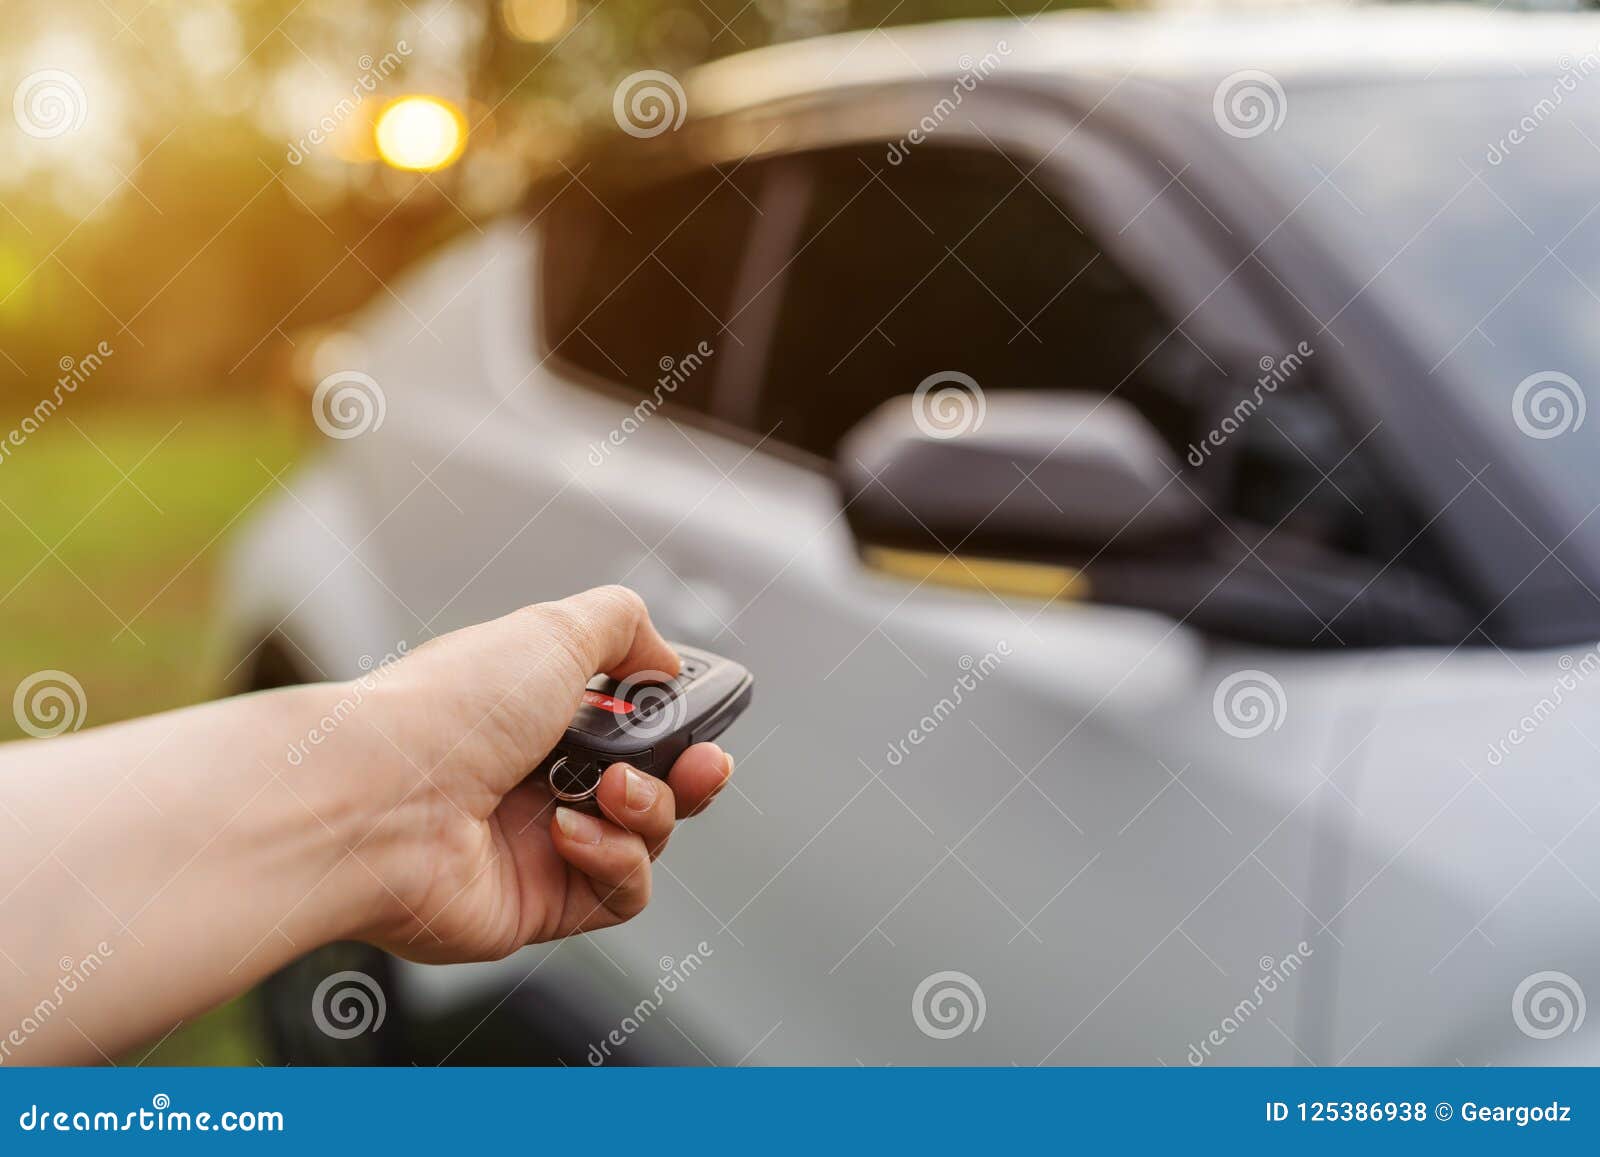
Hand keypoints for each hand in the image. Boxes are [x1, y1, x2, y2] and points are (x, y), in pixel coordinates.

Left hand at [351, 586, 733, 961]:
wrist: (376, 802)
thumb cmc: (450, 711)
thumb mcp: (551, 631)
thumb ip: (621, 626)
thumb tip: (664, 659)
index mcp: (533, 712)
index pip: (628, 722)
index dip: (676, 722)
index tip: (703, 717)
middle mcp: (535, 778)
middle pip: (651, 785)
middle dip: (690, 774)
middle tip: (702, 764)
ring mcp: (537, 846)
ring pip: (645, 840)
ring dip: (649, 811)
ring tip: (612, 790)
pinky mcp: (537, 907)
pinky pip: (618, 893)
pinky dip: (613, 860)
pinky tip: (569, 833)